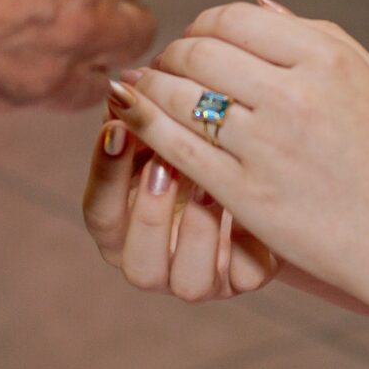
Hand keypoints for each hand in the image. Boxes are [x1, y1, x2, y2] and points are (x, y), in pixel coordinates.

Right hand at [82, 111, 278, 301]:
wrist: (268, 173)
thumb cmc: (201, 144)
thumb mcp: (171, 133)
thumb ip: (145, 121)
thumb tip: (125, 85)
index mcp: (124, 228)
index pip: (100, 213)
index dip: (105, 173)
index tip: (117, 128)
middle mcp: (156, 262)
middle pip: (138, 265)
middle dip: (150, 212)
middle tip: (165, 164)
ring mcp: (201, 278)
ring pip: (190, 283)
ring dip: (199, 228)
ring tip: (210, 182)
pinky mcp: (246, 278)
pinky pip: (245, 275)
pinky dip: (247, 240)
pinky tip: (252, 201)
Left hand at [108, 0, 368, 316]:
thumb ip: (321, 35)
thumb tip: (258, 2)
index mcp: (329, 58)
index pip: (236, 17)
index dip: (204, 24)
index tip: (198, 41)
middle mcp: (295, 94)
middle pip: (201, 50)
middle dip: (174, 54)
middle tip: (166, 68)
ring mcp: (268, 146)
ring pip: (179, 94)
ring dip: (151, 87)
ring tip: (144, 92)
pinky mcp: (247, 195)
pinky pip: (175, 146)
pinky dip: (144, 126)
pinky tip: (130, 123)